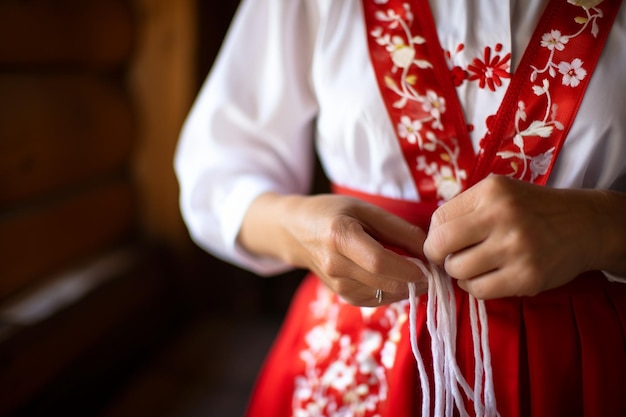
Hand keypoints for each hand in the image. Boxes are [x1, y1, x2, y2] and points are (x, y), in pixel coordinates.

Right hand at [239, 193, 428, 305]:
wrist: (294, 231)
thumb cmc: (330, 212)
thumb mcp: (364, 209)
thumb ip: (397, 229)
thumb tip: (429, 249)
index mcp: (339, 237)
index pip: (380, 261)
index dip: (410, 267)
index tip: (431, 264)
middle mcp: (335, 266)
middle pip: (385, 282)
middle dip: (416, 280)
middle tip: (434, 270)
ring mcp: (337, 285)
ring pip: (384, 294)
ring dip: (407, 287)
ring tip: (419, 271)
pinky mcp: (342, 296)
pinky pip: (377, 299)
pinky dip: (394, 291)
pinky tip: (400, 278)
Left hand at [423, 175, 610, 298]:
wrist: (585, 226)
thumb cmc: (531, 210)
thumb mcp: (499, 193)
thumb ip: (464, 209)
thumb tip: (429, 238)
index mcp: (491, 191)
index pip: (438, 219)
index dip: (435, 235)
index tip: (445, 241)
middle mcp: (502, 216)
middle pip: (440, 245)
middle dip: (438, 256)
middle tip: (450, 257)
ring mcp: (516, 249)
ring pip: (458, 271)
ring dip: (459, 273)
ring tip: (475, 265)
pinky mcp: (527, 278)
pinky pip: (479, 291)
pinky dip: (476, 287)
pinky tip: (488, 277)